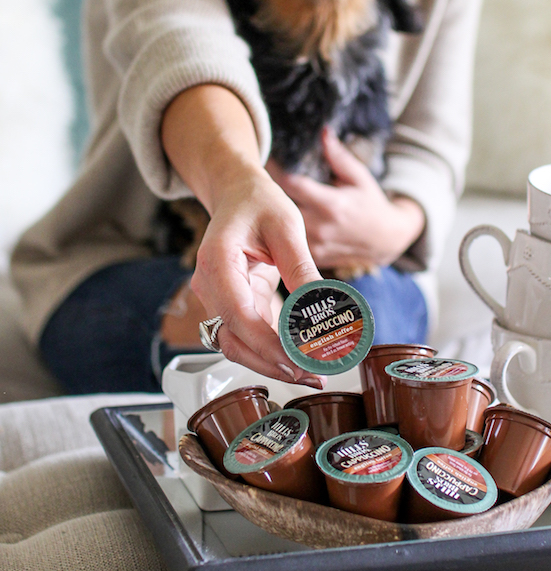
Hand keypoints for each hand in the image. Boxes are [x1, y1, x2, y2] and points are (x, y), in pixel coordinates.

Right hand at [191, 165, 324, 387]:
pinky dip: (272, 349)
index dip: (268, 344)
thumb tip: (320, 307)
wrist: (238, 194)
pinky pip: (248, 335)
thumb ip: (300, 267)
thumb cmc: (259, 203)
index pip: (239, 315)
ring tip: (312, 373)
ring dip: (272, 363)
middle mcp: (209, 284)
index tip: (300, 360)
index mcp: (217, 260)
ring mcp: (217, 297)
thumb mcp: (286, 227)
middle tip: (314, 376)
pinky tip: (301, 357)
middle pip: (234, 340)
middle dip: (273, 363)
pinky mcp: (231, 304)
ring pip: (238, 344)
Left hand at [267, 129, 424, 269]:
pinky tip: (279, 217)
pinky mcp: (313, 257)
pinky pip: (289, 241)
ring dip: (274, 211)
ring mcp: (316, 245)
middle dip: (270, 190)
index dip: (276, 170)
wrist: (386, 240)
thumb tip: (324, 132)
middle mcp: (321, 226)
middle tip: (258, 176)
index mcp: (331, 204)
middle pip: (281, 205)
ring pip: (281, 225)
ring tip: (265, 197)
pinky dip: (283, 229)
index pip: (292, 184)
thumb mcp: (359, 177)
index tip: (267, 159)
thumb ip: (338, 157)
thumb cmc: (371, 204)